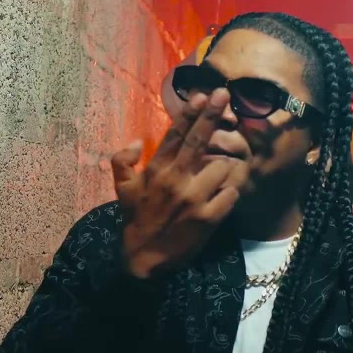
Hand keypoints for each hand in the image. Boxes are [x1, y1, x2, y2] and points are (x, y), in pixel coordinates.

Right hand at [112, 88, 247, 278]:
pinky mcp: (209, 217)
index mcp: (156, 170)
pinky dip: (231, 190)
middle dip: (212, 114)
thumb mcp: (122, 189)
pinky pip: (231, 193)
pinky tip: (225, 193)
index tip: (202, 95)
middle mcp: (176, 180)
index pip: (175, 135)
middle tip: (224, 94)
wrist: (144, 259)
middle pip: (199, 140)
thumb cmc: (136, 219)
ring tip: (220, 172)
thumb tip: (137, 140)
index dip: (189, 113)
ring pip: (222, 166)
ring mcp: (194, 199)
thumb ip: (123, 161)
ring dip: (225, 165)